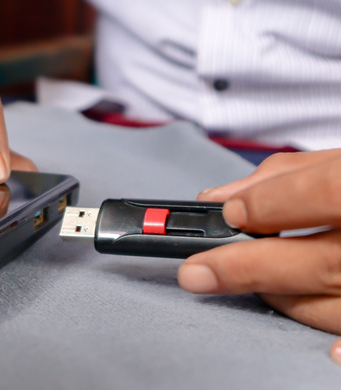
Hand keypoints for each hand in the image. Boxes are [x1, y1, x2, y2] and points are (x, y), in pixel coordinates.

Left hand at [177, 149, 340, 364]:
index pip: (331, 192)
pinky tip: (326, 349)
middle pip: (327, 261)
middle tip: (198, 272)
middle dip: (250, 267)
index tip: (232, 212)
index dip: (274, 203)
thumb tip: (225, 198)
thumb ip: (294, 175)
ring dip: (284, 298)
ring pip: (339, 305)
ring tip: (250, 284)